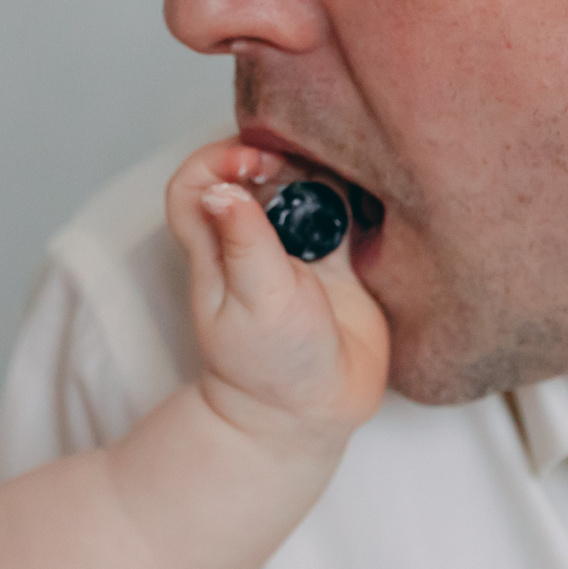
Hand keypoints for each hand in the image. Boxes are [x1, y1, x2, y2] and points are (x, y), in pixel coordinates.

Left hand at [165, 142, 389, 452]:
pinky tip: (371, 195)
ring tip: (346, 177)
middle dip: (279, 155)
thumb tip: (222, 187)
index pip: (196, 184)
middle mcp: (253, 240)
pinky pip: (343, 212)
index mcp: (218, 248)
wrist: (313, 413)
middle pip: (254, 172)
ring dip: (320, 173)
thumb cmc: (271, 366)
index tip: (255, 165)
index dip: (217, 160)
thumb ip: (244, 243)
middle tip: (307, 166)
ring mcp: (296, 249)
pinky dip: (355, 197)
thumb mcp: (256, 301)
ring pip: (301, 186)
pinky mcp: (336, 261)